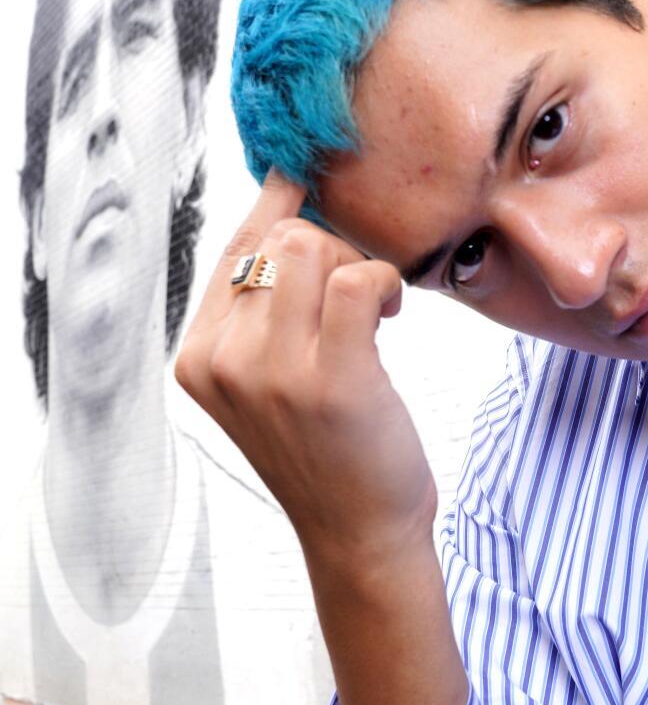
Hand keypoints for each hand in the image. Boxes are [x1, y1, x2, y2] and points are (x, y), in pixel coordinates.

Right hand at [175, 170, 435, 567]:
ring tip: (376, 307)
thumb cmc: (327, 448)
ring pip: (316, 249)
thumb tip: (287, 209)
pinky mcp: (331, 380)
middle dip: (335, 250)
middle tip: (361, 293)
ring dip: (361, 265)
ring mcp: (274, 372)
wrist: (358, 532)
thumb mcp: (269, 380)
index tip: (301, 172)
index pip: (236, 248)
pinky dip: (386, 282)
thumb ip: (263, 310)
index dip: (276, 204)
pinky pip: (360, 279)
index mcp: (199, 357)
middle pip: (282, 239)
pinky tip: (392, 312)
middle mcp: (224, 361)